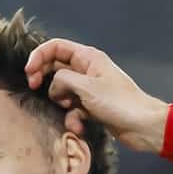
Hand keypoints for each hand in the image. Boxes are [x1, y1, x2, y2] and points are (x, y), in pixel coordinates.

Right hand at [23, 37, 169, 153]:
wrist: (142, 126)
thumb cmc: (119, 103)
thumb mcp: (86, 88)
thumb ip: (62, 80)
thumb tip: (52, 87)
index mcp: (88, 57)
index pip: (56, 47)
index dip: (39, 56)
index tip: (29, 73)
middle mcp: (87, 70)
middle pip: (55, 67)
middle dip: (44, 78)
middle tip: (34, 88)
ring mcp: (89, 89)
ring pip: (62, 90)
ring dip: (60, 102)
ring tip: (67, 109)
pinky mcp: (91, 106)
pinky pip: (73, 108)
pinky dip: (73, 118)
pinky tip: (80, 126)